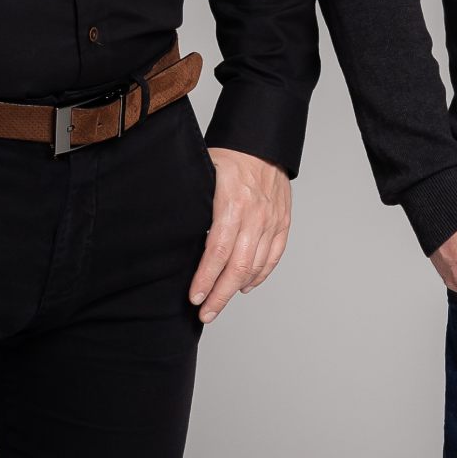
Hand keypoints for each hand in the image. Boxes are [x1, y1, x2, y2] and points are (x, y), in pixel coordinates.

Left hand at [189, 149, 292, 324]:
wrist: (261, 144)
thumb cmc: (228, 159)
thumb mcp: (203, 176)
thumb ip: (195, 208)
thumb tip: (174, 240)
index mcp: (232, 203)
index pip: (217, 251)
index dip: (205, 278)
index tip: (194, 297)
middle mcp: (255, 215)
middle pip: (237, 266)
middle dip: (219, 295)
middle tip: (205, 313)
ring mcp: (271, 221)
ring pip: (255, 266)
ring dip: (236, 290)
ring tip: (218, 304)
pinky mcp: (282, 224)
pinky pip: (273, 257)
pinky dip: (259, 276)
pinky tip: (245, 286)